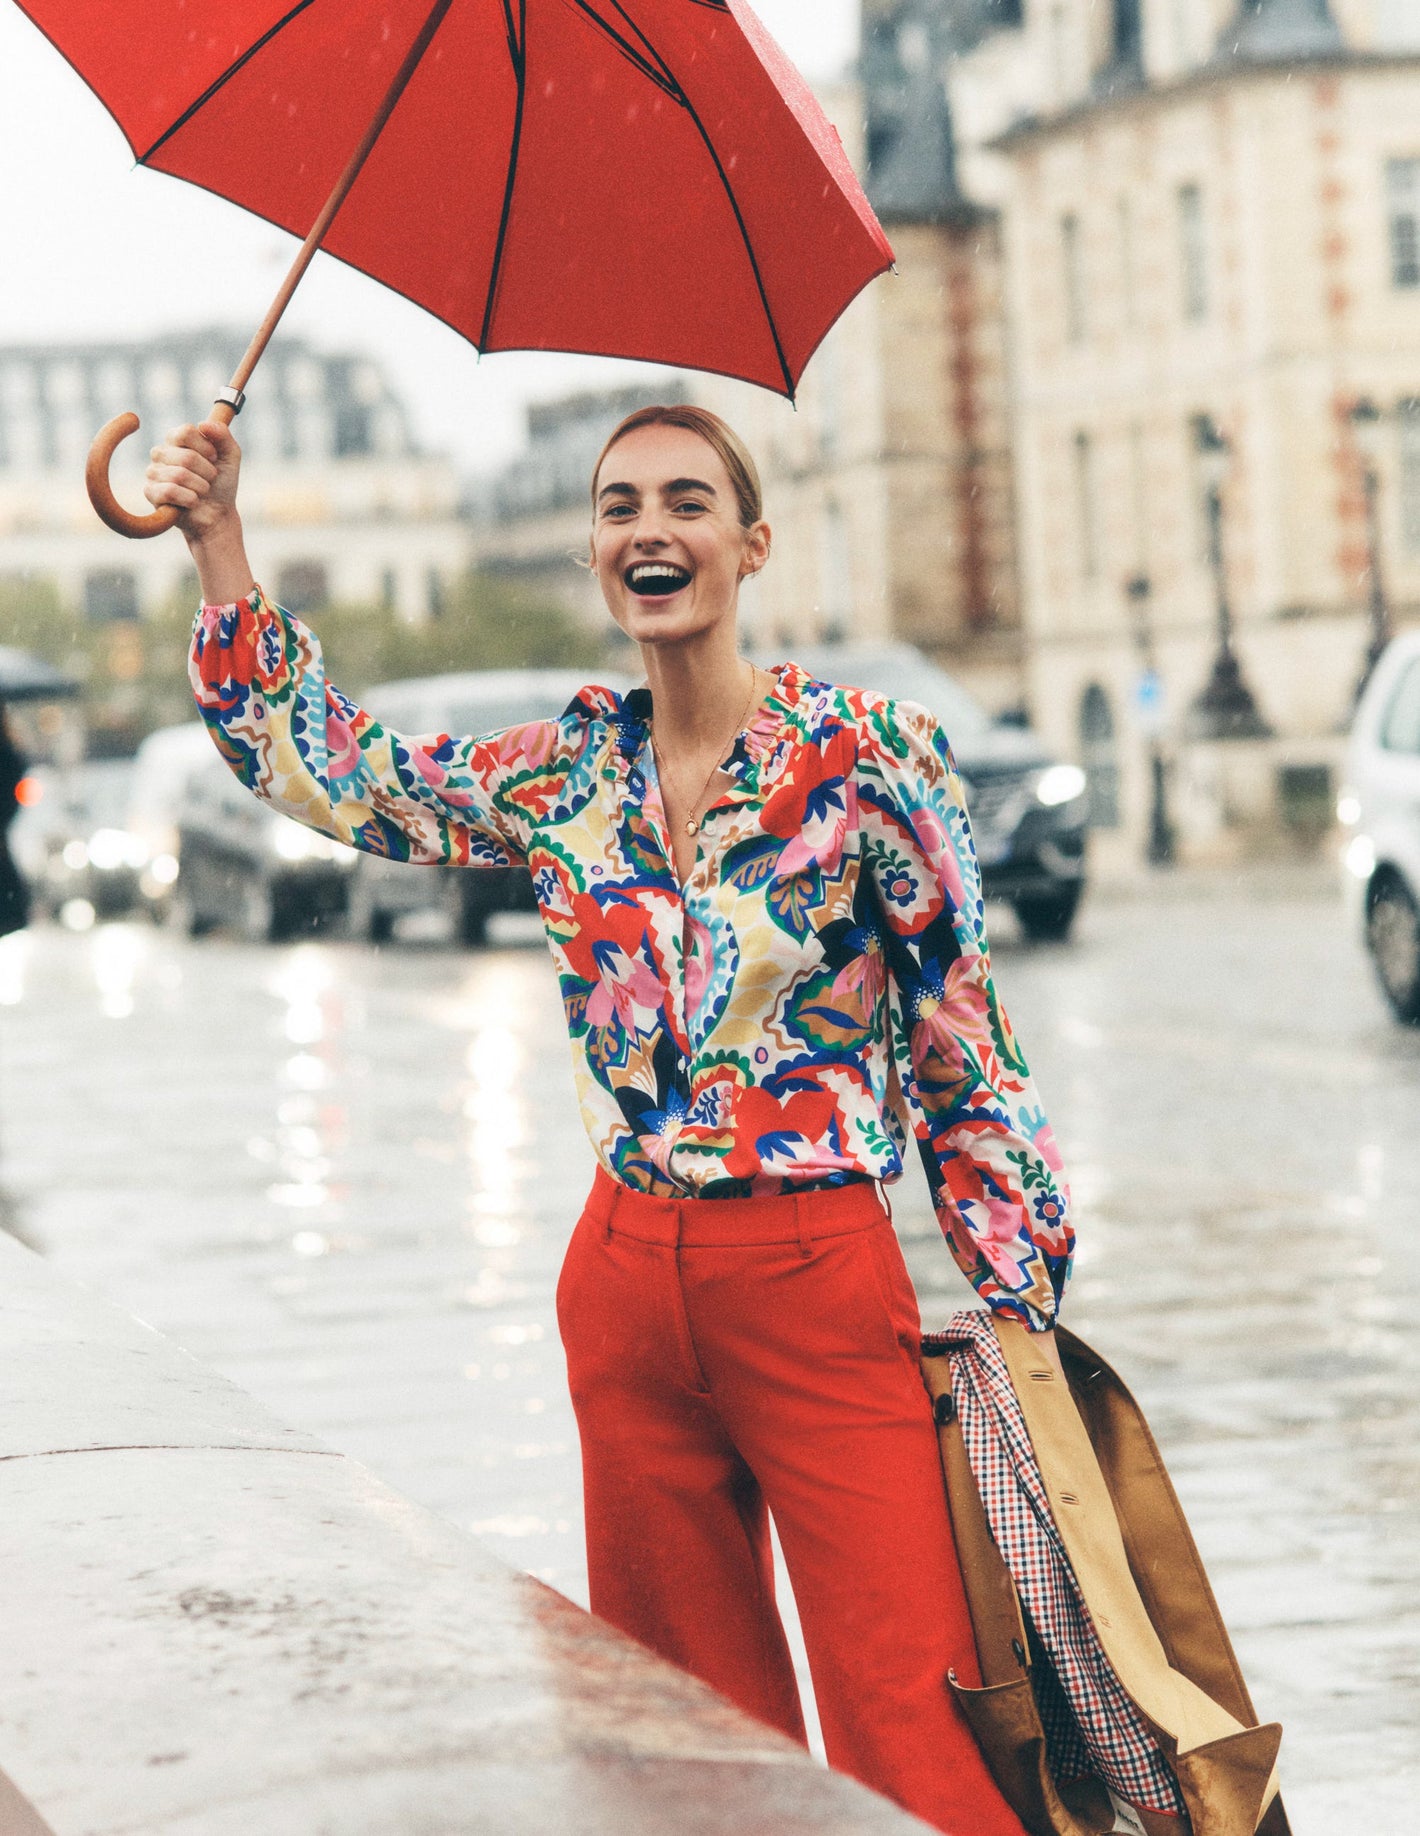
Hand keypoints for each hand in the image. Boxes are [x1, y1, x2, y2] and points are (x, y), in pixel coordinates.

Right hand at [143, 420, 241, 543]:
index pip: (186, 432)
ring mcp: (153, 472)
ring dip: (200, 487)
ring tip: (202, 492)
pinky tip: (192, 502)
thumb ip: (223, 435)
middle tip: (210, 480)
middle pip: (186, 456)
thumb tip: (204, 423)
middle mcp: (161, 452)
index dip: (206, 448)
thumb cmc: (221, 483)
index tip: (214, 458)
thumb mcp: (230, 456)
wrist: (218, 514)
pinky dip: (190, 499)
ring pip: (180, 475)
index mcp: (176, 439)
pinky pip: (170, 491)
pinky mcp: (150, 492)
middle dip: (207, 472)